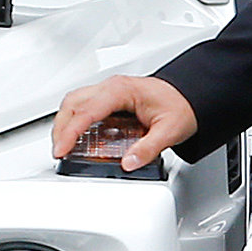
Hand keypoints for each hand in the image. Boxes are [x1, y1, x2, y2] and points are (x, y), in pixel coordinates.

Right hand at [51, 74, 198, 170]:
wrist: (192, 94)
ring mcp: (108, 91)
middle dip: (60, 128)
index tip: (62, 149)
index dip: (70, 132)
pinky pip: (83, 105)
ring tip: (63, 145)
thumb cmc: (181, 105)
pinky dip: (74, 120)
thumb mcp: (169, 131)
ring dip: (64, 123)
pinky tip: (76, 136)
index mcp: (121, 90)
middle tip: (59, 151)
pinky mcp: (109, 98)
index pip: (86, 111)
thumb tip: (128, 163)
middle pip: (72, 103)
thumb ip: (148, 149)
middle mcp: (111, 87)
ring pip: (74, 102)